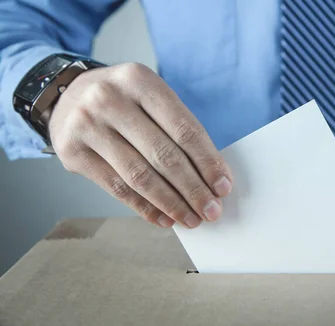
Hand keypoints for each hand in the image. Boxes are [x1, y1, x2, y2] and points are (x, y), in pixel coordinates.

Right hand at [49, 63, 232, 228]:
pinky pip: (116, 188)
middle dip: (193, 189)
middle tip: (211, 210)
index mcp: (140, 80)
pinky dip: (145, 207)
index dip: (207, 162)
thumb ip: (178, 129)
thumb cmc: (123, 101)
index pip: (184, 129)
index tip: (223, 186)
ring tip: (191, 219)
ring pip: (140, 176)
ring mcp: (87, 125)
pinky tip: (164, 218)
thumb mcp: (150, 97)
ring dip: (171, 203)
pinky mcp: (72, 152)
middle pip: (164, 155)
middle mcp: (110, 99)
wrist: (66, 95)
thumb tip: (212, 177)